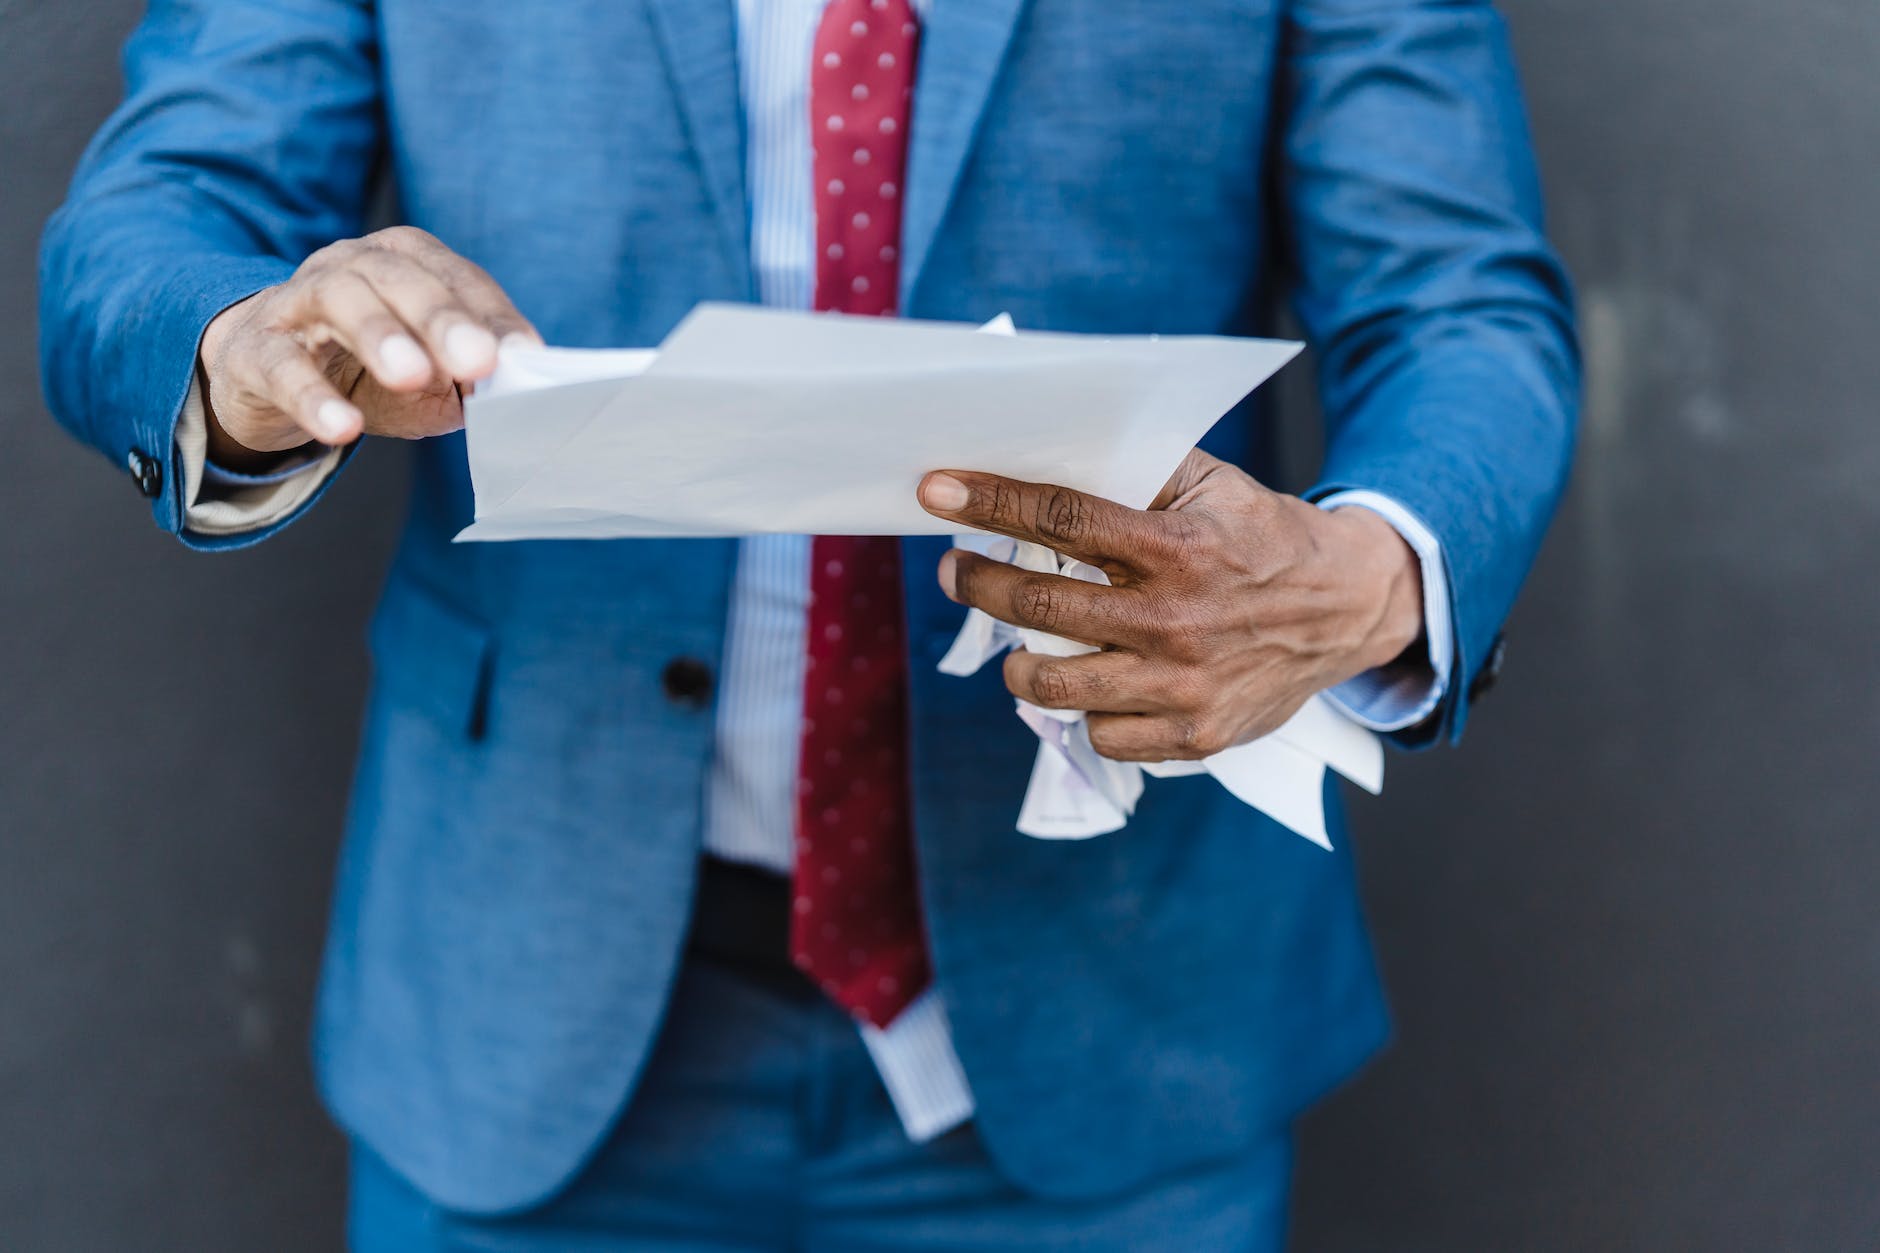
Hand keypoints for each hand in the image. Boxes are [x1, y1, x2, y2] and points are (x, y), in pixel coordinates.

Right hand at [196, 226, 538, 470]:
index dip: (493, 315)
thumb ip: (467, 381)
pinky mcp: (254, 348)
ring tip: (412, 377)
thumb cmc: (362, 370)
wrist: (263, 375)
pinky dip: (312, 396)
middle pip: (400, 278)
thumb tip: (509, 392)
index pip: (457, 279)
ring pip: (340, 300)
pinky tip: (342, 427)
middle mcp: (350, 265)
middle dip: (443, 318)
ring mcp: (297, 301)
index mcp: (404, 261)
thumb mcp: (427, 377)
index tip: (525, 354)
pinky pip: (282, 366)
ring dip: (381, 336)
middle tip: (479, 360)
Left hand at [917, 451, 1423, 761]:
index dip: (989, 503)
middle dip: (977, 585)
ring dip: (1016, 663)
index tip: (936, 492)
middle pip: (1038, 611)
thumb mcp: (1211, 484)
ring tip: (1014, 643)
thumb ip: (1139, 472)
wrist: (1349, 607)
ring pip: (1053, 686)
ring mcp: (1183, 686)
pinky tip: (1088, 683)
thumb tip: (1049, 452)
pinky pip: (1102, 734)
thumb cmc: (1264, 538)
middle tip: (957, 571)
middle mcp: (1175, 621)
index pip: (1061, 520)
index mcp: (1177, 549)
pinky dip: (1084, 709)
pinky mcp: (1195, 735)